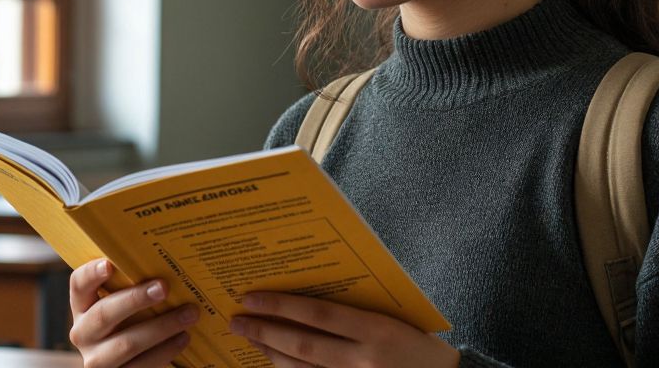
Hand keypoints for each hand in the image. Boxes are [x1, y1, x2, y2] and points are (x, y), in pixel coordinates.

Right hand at [68, 258, 199, 367]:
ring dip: (161, 327)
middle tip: (164, 287)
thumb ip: (134, 285)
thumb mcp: (124, 303)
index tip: (109, 264)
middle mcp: (83, 333)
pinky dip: (165, 350)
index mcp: (83, 306)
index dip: (91, 274)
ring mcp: (97, 359)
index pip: (79, 285)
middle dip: (135, 299)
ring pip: (126, 343)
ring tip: (189, 314)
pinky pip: (141, 365)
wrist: (127, 362)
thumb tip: (167, 262)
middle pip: (104, 314)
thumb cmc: (131, 321)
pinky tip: (184, 337)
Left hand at [228, 292, 458, 367]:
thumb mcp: (394, 318)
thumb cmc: (422, 345)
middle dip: (265, 331)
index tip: (252, 297)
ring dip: (270, 353)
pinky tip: (273, 362)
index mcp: (375, 330)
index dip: (281, 306)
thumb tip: (311, 298)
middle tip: (237, 320)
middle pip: (301, 345)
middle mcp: (361, 360)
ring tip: (249, 338)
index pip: (317, 315)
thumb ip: (357, 311)